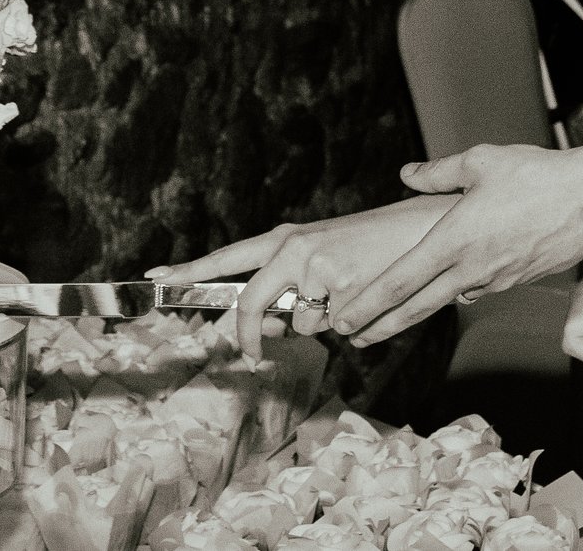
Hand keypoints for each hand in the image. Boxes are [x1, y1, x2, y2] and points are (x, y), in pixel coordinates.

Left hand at [147, 194, 453, 359]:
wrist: (428, 227)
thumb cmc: (376, 244)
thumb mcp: (325, 255)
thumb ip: (291, 286)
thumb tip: (267, 326)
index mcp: (288, 238)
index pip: (228, 256)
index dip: (189, 270)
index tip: (154, 278)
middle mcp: (296, 250)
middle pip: (252, 305)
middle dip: (250, 337)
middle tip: (253, 356)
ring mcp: (320, 272)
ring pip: (303, 327)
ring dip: (326, 324)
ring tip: (357, 292)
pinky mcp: (346, 294)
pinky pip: (339, 333)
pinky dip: (355, 327)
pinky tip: (373, 298)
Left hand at [329, 142, 582, 345]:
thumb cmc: (539, 175)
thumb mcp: (482, 161)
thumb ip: (438, 172)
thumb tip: (408, 174)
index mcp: (454, 239)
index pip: (399, 281)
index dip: (367, 305)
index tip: (343, 320)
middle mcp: (471, 267)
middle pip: (415, 307)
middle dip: (379, 327)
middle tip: (351, 340)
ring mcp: (495, 279)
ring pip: (444, 301)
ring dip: (414, 312)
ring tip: (389, 320)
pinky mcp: (515, 281)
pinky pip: (475, 290)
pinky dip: (455, 293)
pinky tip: (448, 288)